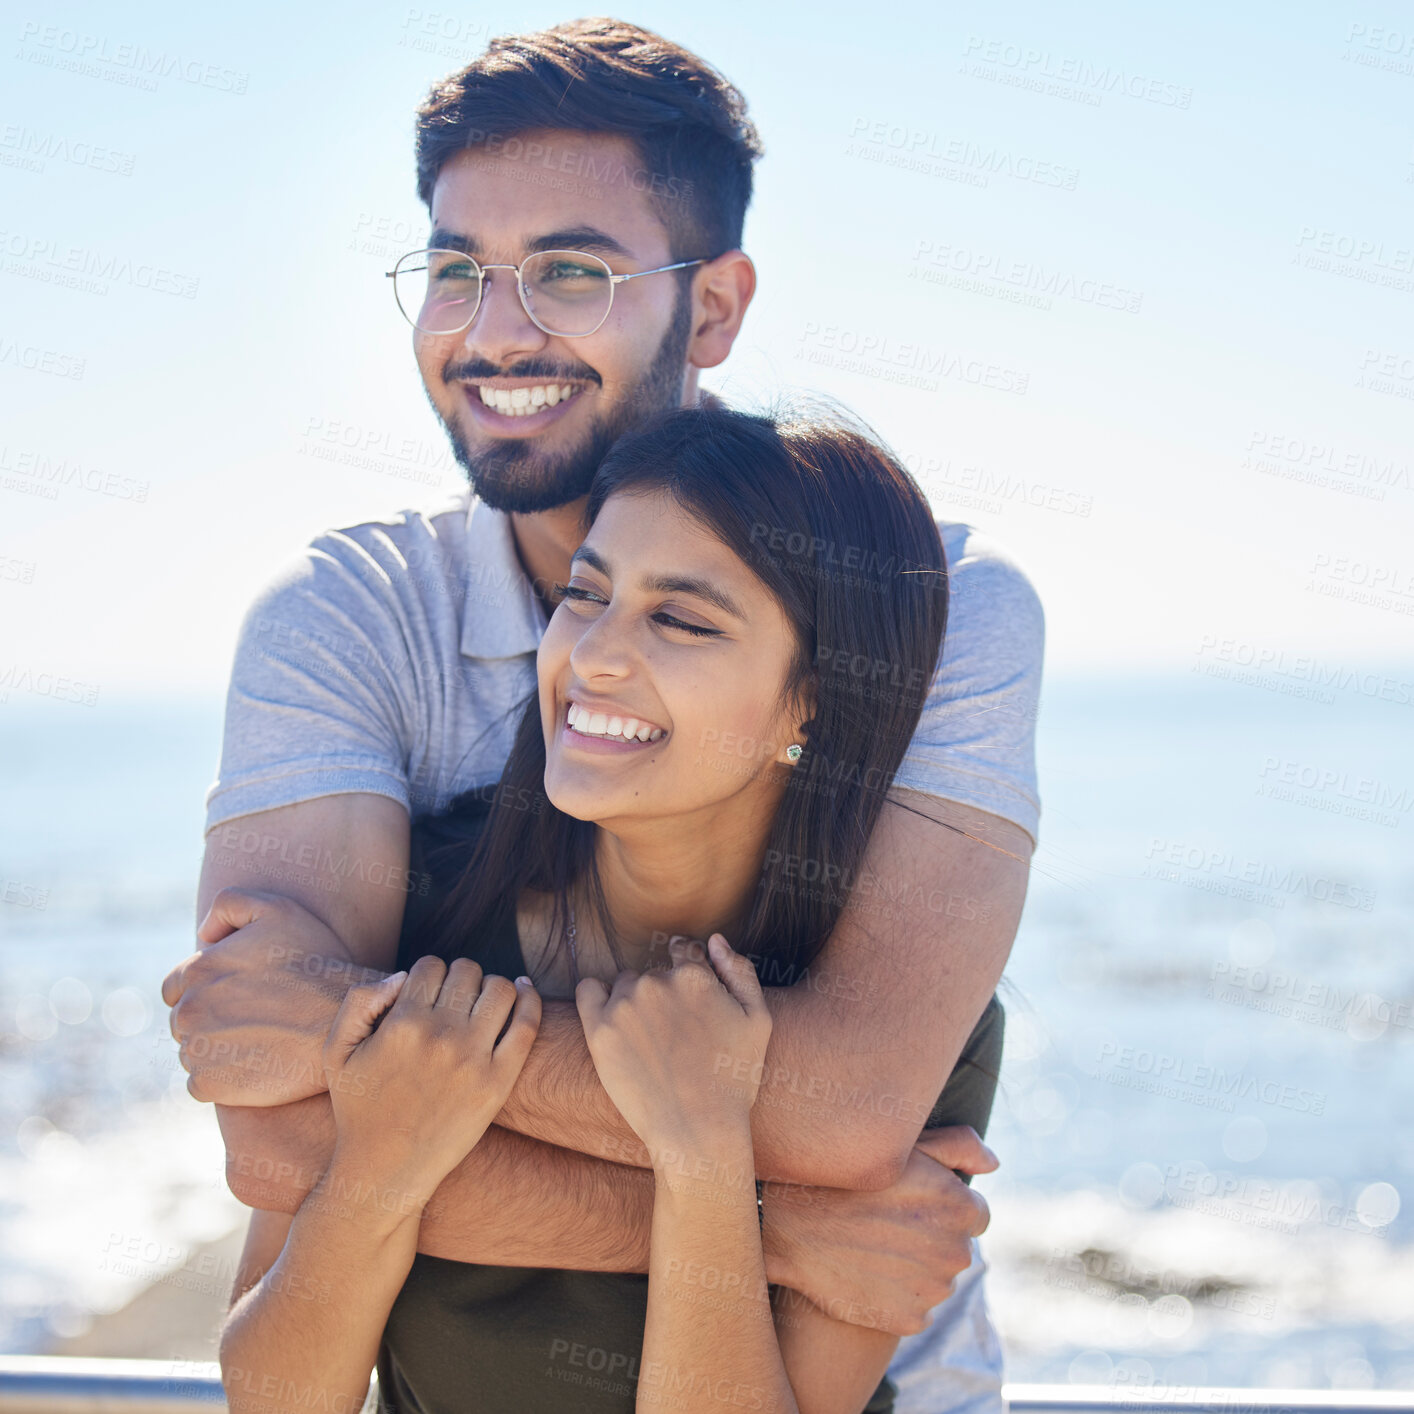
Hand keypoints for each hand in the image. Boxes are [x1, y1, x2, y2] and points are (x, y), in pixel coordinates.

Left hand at [161, 888, 367, 1105]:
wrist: (345, 1020)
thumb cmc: (316, 963)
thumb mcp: (279, 910)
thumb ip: (230, 905)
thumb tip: (202, 935)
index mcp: (198, 969)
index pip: (175, 987)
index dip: (206, 989)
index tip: (240, 995)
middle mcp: (188, 1011)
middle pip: (183, 1021)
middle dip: (210, 1019)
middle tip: (256, 1018)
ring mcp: (198, 1051)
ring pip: (191, 1052)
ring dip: (216, 1049)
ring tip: (260, 1040)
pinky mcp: (211, 1086)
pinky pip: (200, 1084)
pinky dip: (222, 1078)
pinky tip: (256, 1064)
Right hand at [322, 955, 540, 1205]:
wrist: (383, 1172)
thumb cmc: (359, 1109)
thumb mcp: (337, 1052)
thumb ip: (359, 1001)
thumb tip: (403, 975)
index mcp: (402, 1024)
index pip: (430, 965)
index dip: (429, 974)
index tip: (428, 992)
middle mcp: (440, 1036)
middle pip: (467, 971)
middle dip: (460, 978)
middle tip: (456, 999)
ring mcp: (473, 1059)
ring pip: (500, 989)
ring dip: (492, 987)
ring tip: (482, 1002)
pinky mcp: (498, 1082)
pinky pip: (527, 1024)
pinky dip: (530, 999)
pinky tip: (524, 992)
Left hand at [576, 934, 770, 1154]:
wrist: (697, 1131)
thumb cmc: (733, 1080)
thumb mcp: (758, 1021)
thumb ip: (740, 971)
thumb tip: (714, 940)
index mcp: (695, 976)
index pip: (685, 951)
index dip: (688, 974)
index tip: (686, 1002)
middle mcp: (657, 982)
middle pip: (654, 973)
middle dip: (663, 995)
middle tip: (674, 1038)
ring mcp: (625, 1006)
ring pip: (624, 984)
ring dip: (633, 1001)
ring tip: (649, 1044)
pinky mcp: (599, 1030)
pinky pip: (588, 991)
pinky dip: (596, 997)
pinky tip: (610, 1020)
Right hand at [766, 1125, 997, 1335]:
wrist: (790, 1224)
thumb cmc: (847, 1176)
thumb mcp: (903, 1146)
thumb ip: (959, 1146)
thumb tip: (995, 1164)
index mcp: (960, 1207)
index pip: (975, 1215)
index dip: (943, 1207)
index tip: (911, 1203)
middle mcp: (955, 1251)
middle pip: (956, 1248)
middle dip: (931, 1237)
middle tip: (886, 1223)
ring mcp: (932, 1290)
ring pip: (937, 1280)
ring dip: (915, 1267)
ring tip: (872, 1245)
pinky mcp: (908, 1319)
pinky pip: (915, 1309)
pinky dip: (897, 1296)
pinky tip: (867, 1273)